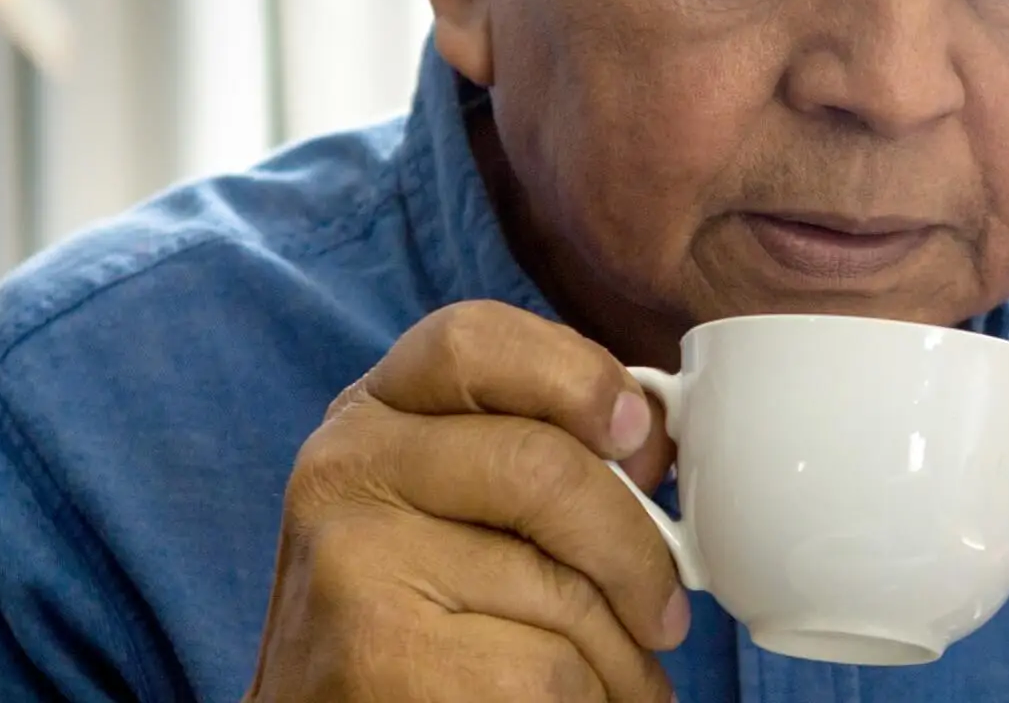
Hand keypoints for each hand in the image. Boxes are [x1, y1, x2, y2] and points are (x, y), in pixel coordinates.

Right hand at [244, 301, 688, 700]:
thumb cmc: (419, 622)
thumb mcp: (452, 509)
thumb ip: (531, 451)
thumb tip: (653, 435)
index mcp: (370, 418)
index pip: (472, 340)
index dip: (577, 374)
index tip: (639, 439)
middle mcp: (345, 472)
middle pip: (545, 470)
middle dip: (636, 555)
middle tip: (663, 615)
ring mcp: (354, 562)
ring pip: (564, 592)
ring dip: (622, 656)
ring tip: (606, 679)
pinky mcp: (381, 654)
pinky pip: (549, 671)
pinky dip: (587, 701)